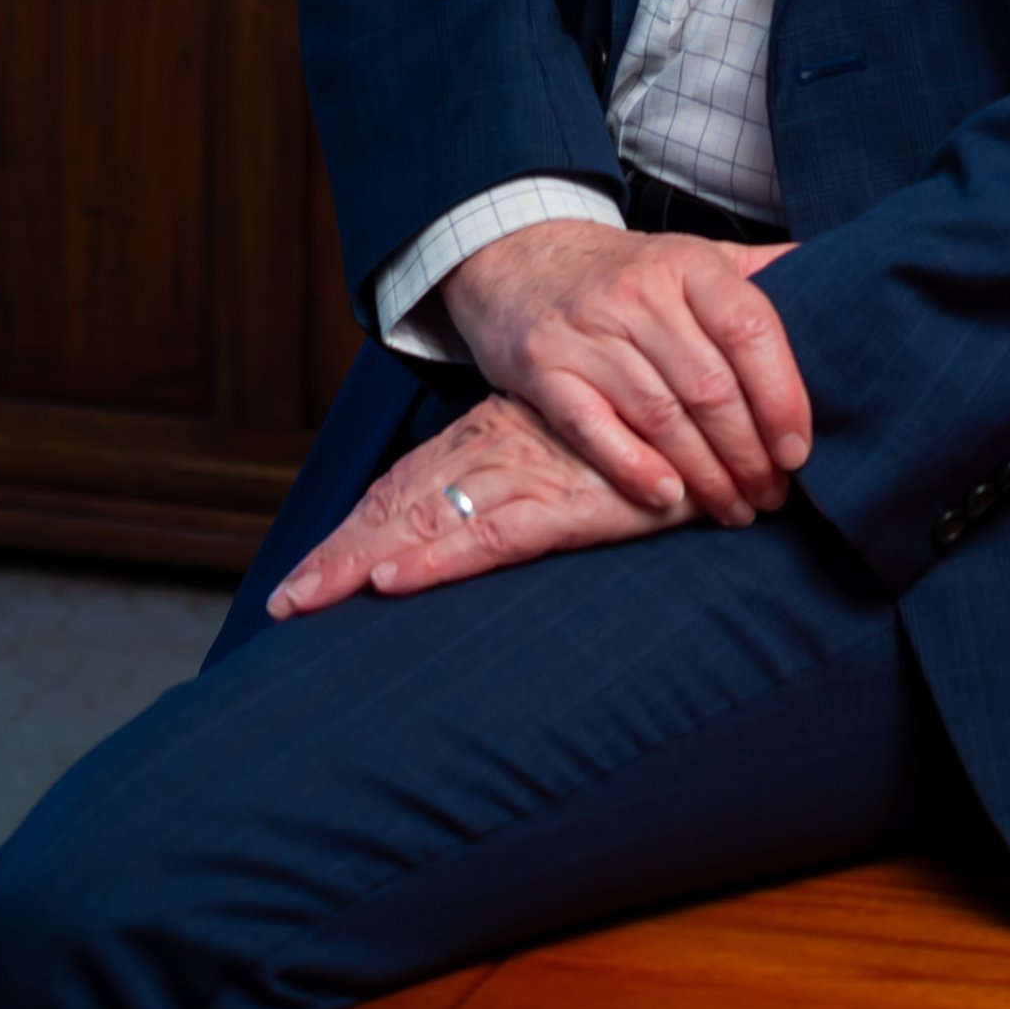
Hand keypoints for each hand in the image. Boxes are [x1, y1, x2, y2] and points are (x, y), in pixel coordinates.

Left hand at [268, 388, 687, 618]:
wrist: (724, 404)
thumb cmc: (654, 430)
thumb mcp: (588, 448)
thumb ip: (546, 470)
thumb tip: (501, 503)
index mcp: (497, 438)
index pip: (411, 486)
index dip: (358, 532)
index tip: (305, 583)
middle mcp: (501, 454)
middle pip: (403, 507)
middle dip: (341, 557)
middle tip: (285, 604)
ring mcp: (531, 477)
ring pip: (431, 523)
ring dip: (365, 564)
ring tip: (309, 600)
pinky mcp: (570, 503)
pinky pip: (493, 537)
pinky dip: (442, 560)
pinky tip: (396, 582)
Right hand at [439, 223, 806, 527]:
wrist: (520, 256)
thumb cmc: (626, 272)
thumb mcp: (691, 256)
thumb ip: (757, 273)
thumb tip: (834, 279)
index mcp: (687, 263)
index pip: (749, 328)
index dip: (782, 394)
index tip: (799, 449)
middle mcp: (639, 295)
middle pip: (709, 386)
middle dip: (749, 453)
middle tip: (773, 494)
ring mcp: (588, 332)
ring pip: (661, 415)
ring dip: (706, 474)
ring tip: (735, 509)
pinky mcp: (543, 368)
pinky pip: (594, 427)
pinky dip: (633, 467)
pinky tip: (668, 497)